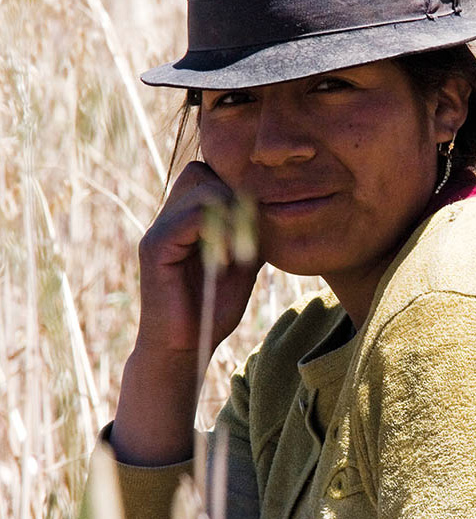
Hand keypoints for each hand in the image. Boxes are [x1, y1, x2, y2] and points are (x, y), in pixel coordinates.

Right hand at [135, 161, 261, 356]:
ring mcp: (159, 230)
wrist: (185, 347)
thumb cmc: (212, 309)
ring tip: (242, 246)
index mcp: (186, 219)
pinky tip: (228, 257)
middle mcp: (168, 218)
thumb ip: (253, 235)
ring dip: (230, 212)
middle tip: (251, 229)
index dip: (236, 189)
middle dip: (233, 193)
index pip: (208, 175)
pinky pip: (190, 218)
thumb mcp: (243, 265)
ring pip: (199, 188)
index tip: (256, 222)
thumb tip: (278, 211)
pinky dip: (217, 231)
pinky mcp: (155, 247)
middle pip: (200, 171)